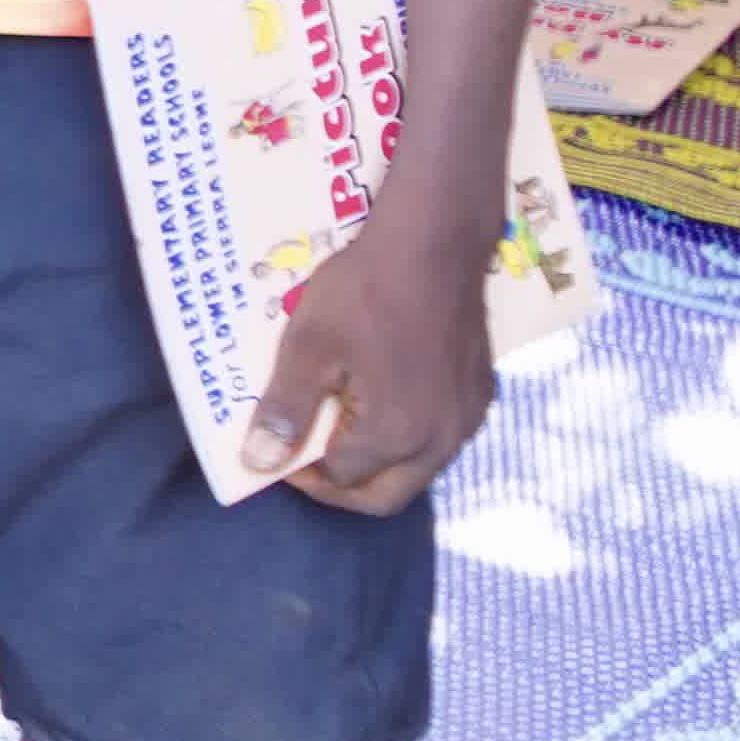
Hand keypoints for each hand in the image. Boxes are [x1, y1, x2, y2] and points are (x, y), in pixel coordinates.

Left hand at [246, 202, 496, 514]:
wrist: (434, 246)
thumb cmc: (364, 293)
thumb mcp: (307, 346)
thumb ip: (285, 409)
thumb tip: (259, 462)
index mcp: (396, 435)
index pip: (341, 481)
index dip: (301, 471)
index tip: (274, 446)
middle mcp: (441, 441)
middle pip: (386, 495)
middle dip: (340, 486)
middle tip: (302, 456)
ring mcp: (467, 420)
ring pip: (417, 470)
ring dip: (375, 465)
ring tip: (336, 428)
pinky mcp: (480, 397)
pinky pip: (440, 439)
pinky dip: (405, 440)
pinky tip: (379, 404)